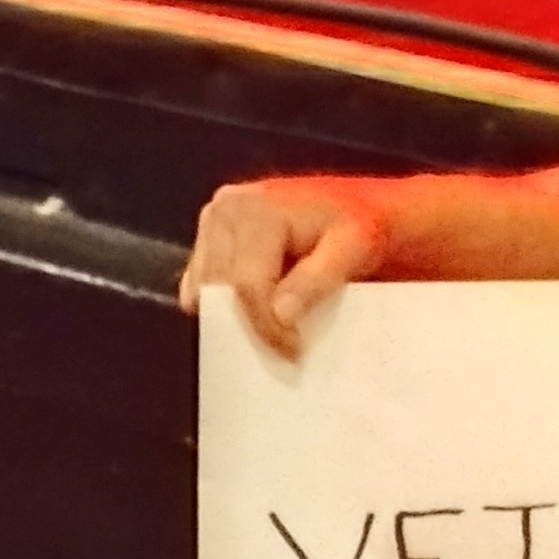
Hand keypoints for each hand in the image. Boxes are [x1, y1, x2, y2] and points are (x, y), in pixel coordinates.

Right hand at [177, 176, 386, 357]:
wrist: (354, 205)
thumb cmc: (358, 225)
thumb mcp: (354, 248)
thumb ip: (317, 279)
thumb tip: (280, 315)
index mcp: (258, 210)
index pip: (248, 283)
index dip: (265, 326)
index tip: (292, 352)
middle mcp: (226, 209)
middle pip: (221, 288)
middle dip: (250, 324)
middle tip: (285, 348)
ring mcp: (213, 220)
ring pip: (204, 288)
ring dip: (234, 314)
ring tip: (273, 328)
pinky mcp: (208, 235)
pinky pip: (200, 282)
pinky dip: (223, 302)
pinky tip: (254, 310)